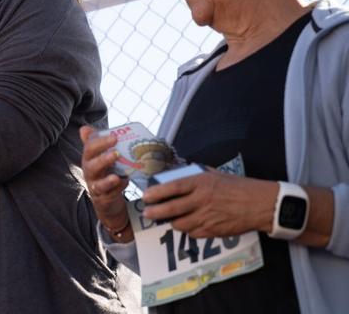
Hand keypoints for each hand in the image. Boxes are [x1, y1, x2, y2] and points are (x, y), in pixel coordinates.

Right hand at [80, 126, 129, 232]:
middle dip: (103, 159)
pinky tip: (124, 183)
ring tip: (116, 176)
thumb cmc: (103, 173)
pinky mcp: (102, 199)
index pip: (89, 148)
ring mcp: (95, 186)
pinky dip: (116, 190)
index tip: (114, 137)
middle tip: (117, 153)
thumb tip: (84, 128)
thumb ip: (94, 142)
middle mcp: (90, 173)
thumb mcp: (99, 157)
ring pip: (98, 184)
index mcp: (89, 159)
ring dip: (107, 180)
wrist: (105, 198)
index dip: (100, 142)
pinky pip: (108, 195)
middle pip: (91, 165)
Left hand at [142, 171, 277, 237]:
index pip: (173, 187)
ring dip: (173, 222)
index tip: (146, 196)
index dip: (157, 193)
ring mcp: (208, 217)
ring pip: (180, 224)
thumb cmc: (239, 187)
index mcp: (202, 183)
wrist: (261, 204)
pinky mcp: (214, 231)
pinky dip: (188, 230)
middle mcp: (202, 200)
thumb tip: (180, 174)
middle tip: (147, 213)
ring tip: (169, 219)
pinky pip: (193, 233)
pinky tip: (189, 225)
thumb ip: (197, 175)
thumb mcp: (216, 174)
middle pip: (172, 209)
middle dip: (156, 212)